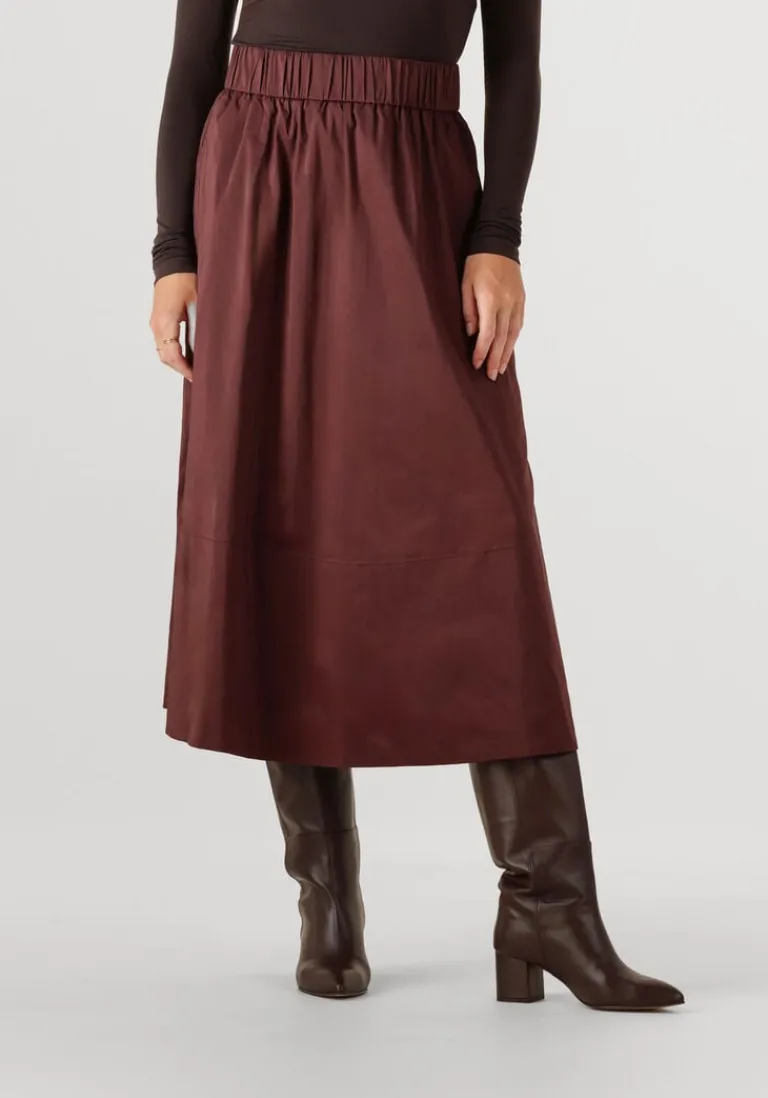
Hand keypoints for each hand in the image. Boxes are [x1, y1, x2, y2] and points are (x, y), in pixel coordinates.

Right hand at [149, 272, 196, 381]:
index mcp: (166, 321)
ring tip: (193, 368)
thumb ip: (200, 327)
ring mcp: (155, 322)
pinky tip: (186, 355)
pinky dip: (173, 352)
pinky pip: (162, 342)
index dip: (184, 369)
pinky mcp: (157, 320)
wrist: (173, 262)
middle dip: (180, 369)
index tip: (196, 377)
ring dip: (176, 362)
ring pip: (162, 351)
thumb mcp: (198, 303)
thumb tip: (207, 349)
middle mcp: (156, 325)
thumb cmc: (186, 278)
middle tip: (197, 376)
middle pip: (165, 357)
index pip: (172, 355)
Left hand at [461, 254, 525, 379]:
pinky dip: (514, 339)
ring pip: (512, 334)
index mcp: (490, 299)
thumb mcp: (465, 284)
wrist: (499, 242)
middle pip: (501, 338)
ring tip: (500, 369)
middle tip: (490, 376)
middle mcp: (506, 303)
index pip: (487, 333)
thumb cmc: (477, 263)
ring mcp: (516, 302)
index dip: (482, 351)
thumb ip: (469, 310)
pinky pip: (518, 324)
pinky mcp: (522, 300)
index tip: (476, 364)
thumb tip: (472, 333)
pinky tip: (509, 350)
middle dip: (495, 358)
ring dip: (506, 353)